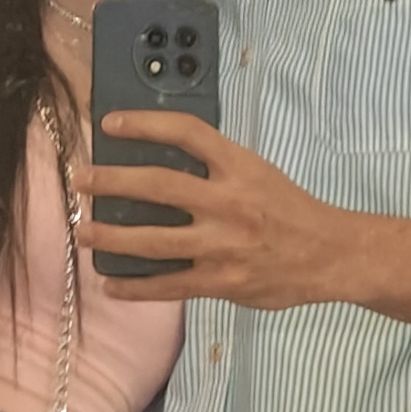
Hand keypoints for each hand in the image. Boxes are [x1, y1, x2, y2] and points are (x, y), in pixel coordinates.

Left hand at [76, 114, 348, 308]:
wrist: (330, 255)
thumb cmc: (290, 210)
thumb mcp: (258, 173)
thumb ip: (217, 168)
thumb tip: (163, 158)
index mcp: (238, 166)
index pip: (186, 133)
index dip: (144, 123)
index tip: (109, 123)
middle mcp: (227, 202)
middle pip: (157, 185)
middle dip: (111, 182)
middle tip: (80, 181)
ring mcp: (222, 244)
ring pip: (153, 240)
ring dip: (110, 237)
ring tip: (83, 232)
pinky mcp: (221, 280)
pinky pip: (168, 285)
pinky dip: (135, 288)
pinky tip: (110, 285)